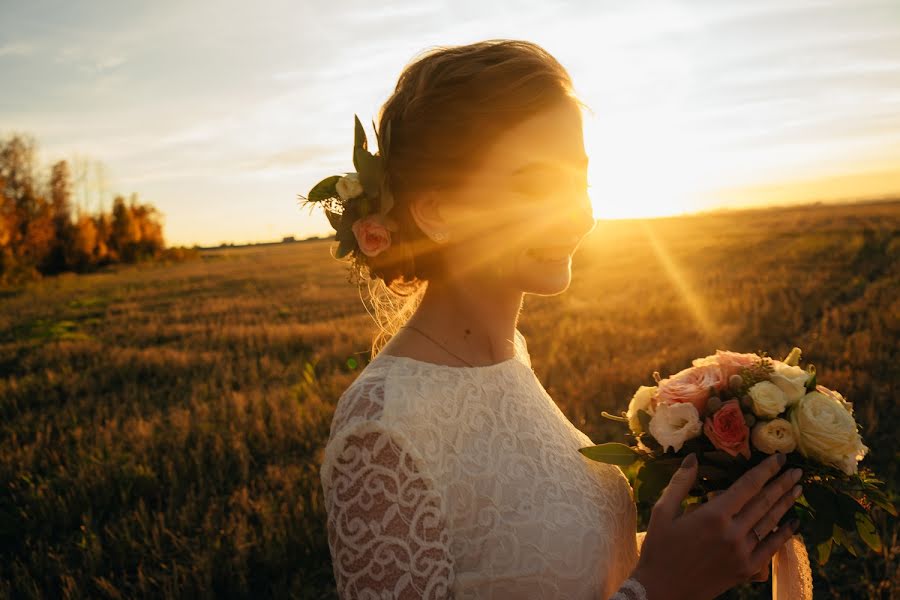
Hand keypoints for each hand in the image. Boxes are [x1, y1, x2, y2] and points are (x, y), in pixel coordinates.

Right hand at [630, 452, 801, 599]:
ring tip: (798, 489)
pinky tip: (794, 523)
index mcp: (713, 515)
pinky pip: (771, 548)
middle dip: (782, 484)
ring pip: (771, 523)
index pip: (748, 486)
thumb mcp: (662, 512)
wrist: (663, 590)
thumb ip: (681, 483)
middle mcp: (732, 532)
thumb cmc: (659, 549)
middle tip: (797, 470)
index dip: (766, 470)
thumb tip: (694, 457)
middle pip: (764, 502)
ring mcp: (742, 553)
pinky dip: (784, 535)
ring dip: (786, 504)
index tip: (779, 457)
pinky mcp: (746, 570)